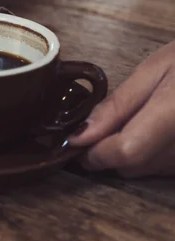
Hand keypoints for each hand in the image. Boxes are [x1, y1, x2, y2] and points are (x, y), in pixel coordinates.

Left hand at [69, 40, 174, 176]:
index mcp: (174, 114)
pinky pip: (165, 168)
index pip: (125, 151)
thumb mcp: (155, 70)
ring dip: (129, 153)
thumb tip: (81, 135)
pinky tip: (158, 129)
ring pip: (147, 170)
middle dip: (107, 151)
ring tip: (139, 119)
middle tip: (100, 127)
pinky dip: (152, 154)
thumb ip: (118, 105)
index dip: (95, 152)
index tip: (75, 143)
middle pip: (132, 166)